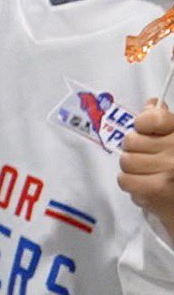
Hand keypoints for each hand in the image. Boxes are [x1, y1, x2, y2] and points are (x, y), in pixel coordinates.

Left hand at [120, 100, 173, 238]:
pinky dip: (132, 185)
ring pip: (126, 161)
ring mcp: (168, 170)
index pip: (152, 118)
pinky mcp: (157, 190)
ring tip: (148, 176)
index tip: (145, 131)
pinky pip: (125, 180)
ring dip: (133, 170)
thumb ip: (164, 123)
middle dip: (135, 151)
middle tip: (148, 160)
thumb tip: (150, 104)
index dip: (142, 124)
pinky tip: (145, 188)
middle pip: (132, 141)